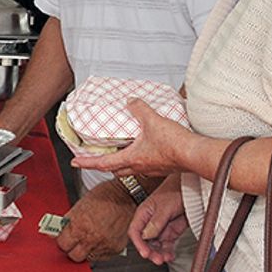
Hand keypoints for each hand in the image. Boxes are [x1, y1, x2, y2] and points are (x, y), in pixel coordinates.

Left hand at [55, 179, 134, 263]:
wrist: (127, 196)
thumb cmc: (106, 196)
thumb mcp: (81, 204)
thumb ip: (69, 220)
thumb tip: (59, 230)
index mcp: (80, 225)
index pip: (62, 244)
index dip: (61, 241)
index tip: (62, 238)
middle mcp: (92, 238)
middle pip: (74, 256)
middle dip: (72, 249)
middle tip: (73, 242)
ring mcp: (105, 245)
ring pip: (88, 258)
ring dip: (86, 250)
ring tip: (88, 238)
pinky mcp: (115, 248)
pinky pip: (102, 256)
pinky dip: (98, 250)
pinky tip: (99, 239)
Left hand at [71, 98, 192, 177]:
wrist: (195, 154)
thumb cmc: (175, 144)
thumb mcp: (152, 120)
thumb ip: (139, 109)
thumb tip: (131, 101)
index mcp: (132, 158)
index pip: (103, 163)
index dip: (87, 162)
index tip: (75, 162)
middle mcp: (140, 167)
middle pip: (115, 170)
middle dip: (104, 165)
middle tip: (96, 158)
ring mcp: (152, 169)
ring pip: (130, 169)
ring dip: (121, 163)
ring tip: (118, 152)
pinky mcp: (163, 167)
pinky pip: (145, 166)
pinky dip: (138, 159)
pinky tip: (143, 149)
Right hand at [129, 173, 188, 264]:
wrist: (192, 190)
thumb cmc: (175, 191)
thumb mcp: (164, 207)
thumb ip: (156, 222)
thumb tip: (146, 236)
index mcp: (144, 213)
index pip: (135, 231)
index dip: (138, 244)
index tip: (145, 253)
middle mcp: (150, 222)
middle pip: (145, 241)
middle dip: (150, 251)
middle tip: (157, 259)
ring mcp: (161, 227)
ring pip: (156, 245)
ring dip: (159, 253)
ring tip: (165, 258)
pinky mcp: (171, 231)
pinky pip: (167, 244)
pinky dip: (168, 252)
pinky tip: (170, 256)